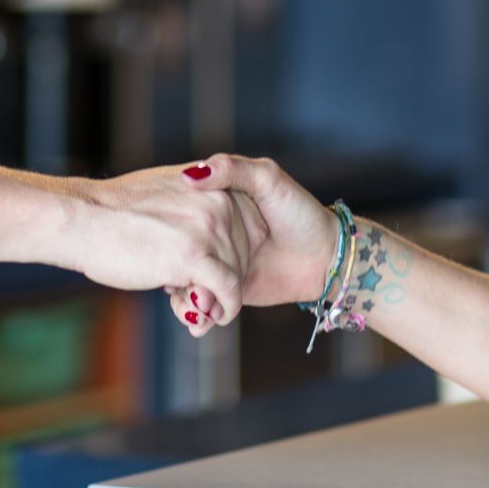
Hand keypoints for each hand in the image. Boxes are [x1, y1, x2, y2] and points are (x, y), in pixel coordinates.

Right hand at [71, 165, 258, 325]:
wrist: (83, 217)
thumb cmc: (113, 210)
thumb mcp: (164, 190)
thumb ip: (192, 203)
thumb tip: (200, 225)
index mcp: (213, 185)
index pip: (249, 226)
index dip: (238, 254)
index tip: (221, 272)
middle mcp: (218, 203)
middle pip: (245, 253)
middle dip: (228, 279)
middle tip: (207, 298)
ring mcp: (208, 229)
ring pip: (237, 274)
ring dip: (223, 298)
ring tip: (203, 310)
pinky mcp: (194, 257)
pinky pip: (228, 290)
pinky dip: (227, 308)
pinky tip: (214, 318)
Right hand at [177, 154, 338, 308]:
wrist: (324, 258)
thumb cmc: (299, 213)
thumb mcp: (267, 179)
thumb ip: (231, 169)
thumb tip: (189, 176)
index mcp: (215, 201)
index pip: (177, 211)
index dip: (168, 226)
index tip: (164, 235)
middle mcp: (211, 232)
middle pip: (175, 250)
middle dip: (172, 269)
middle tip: (176, 278)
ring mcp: (216, 262)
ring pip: (183, 281)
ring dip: (182, 298)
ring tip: (193, 303)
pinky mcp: (224, 290)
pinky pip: (200, 303)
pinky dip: (196, 314)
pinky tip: (200, 318)